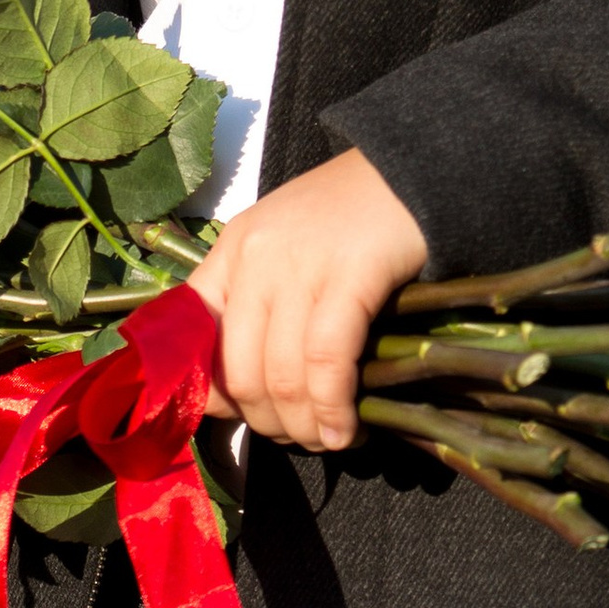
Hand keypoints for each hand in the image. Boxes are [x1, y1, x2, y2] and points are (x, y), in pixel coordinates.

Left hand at [188, 148, 428, 453]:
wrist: (415, 167)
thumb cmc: (353, 216)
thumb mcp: (286, 248)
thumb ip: (258, 304)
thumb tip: (241, 393)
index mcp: (232, 251)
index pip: (192, 338)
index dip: (210, 394)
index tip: (242, 421)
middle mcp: (255, 258)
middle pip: (240, 371)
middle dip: (267, 423)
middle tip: (299, 439)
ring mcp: (300, 265)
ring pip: (283, 376)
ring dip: (305, 427)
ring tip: (330, 441)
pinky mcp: (350, 274)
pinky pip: (327, 363)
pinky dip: (334, 409)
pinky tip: (348, 430)